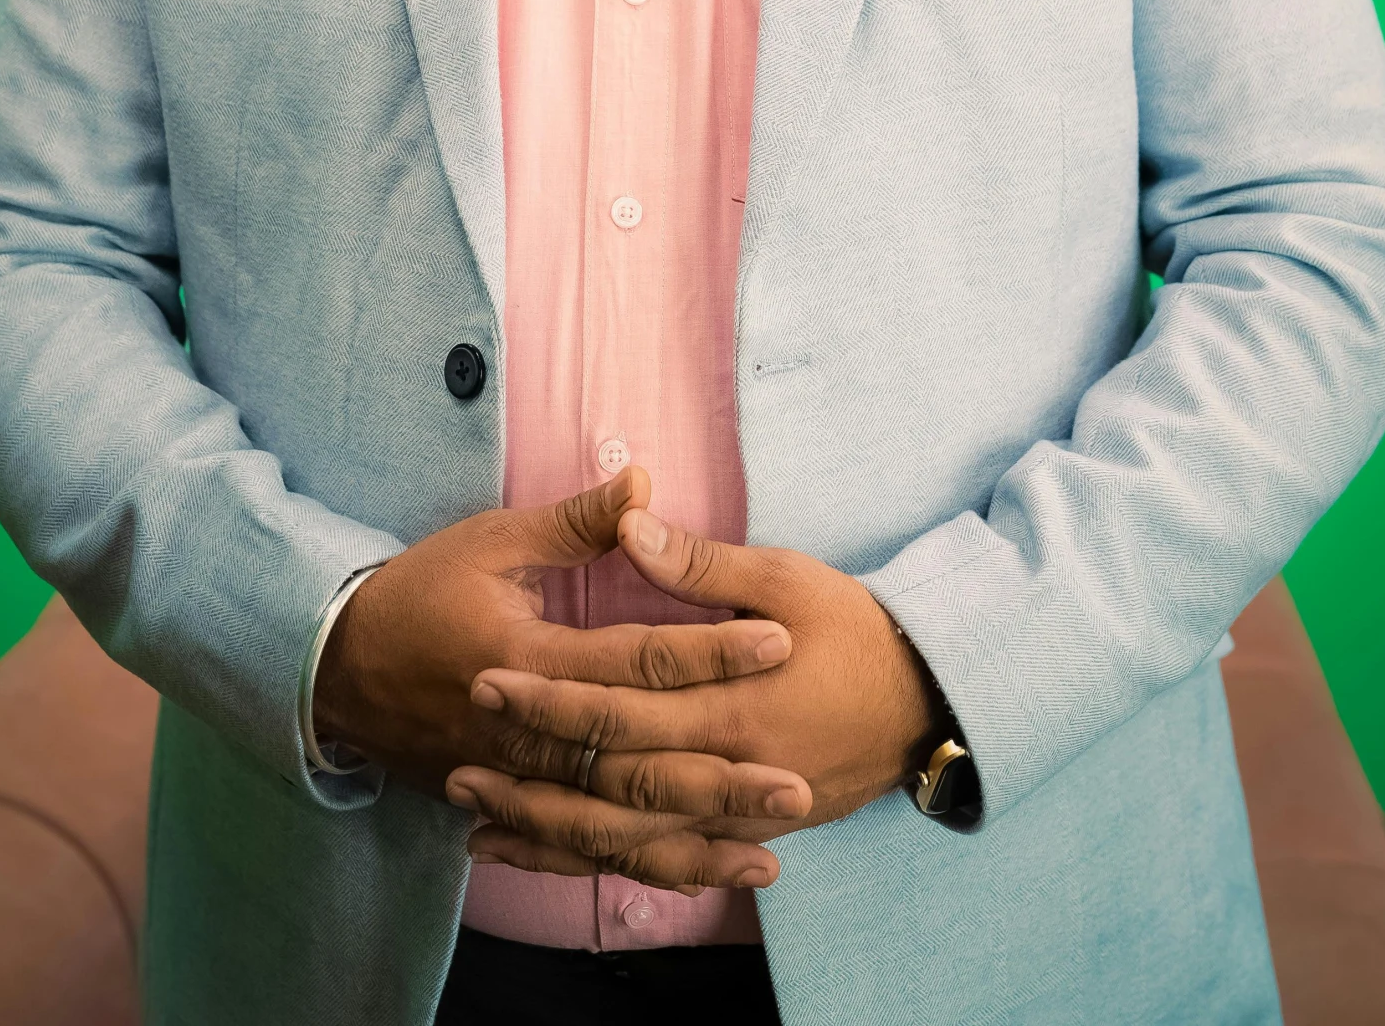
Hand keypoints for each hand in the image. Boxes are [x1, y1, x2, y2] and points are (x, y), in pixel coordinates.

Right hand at [313, 470, 804, 852]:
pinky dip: (644, 865)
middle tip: (798, 776)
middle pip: (638, 761)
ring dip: (693, 837)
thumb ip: (575, 522)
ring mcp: (516, 780)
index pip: (637, 657)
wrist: (336, 666)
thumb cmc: (420, 591)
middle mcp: (527, 732)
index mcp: (528, 657)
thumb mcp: (492, 542)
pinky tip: (700, 872)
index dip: (711, 648)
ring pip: (616, 824)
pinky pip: (584, 850)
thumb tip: (644, 485)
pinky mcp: (510, 804)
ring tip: (771, 848)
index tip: (779, 640)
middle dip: (721, 772)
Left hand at [446, 507, 935, 889]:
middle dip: (530, 778)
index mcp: (730, 700)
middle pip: (608, 785)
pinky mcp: (745, 831)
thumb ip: (702, 562)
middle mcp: (726, 768)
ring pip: (626, 839)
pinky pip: (660, 860)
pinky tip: (548, 858)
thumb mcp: (786, 577)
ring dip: (550, 835)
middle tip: (456, 765)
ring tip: (476, 828)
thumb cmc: (856, 628)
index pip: (617, 706)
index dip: (548, 698)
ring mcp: (735, 812)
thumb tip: (632, 520)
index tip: (484, 679)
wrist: (928, 701)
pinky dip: (599, 862)